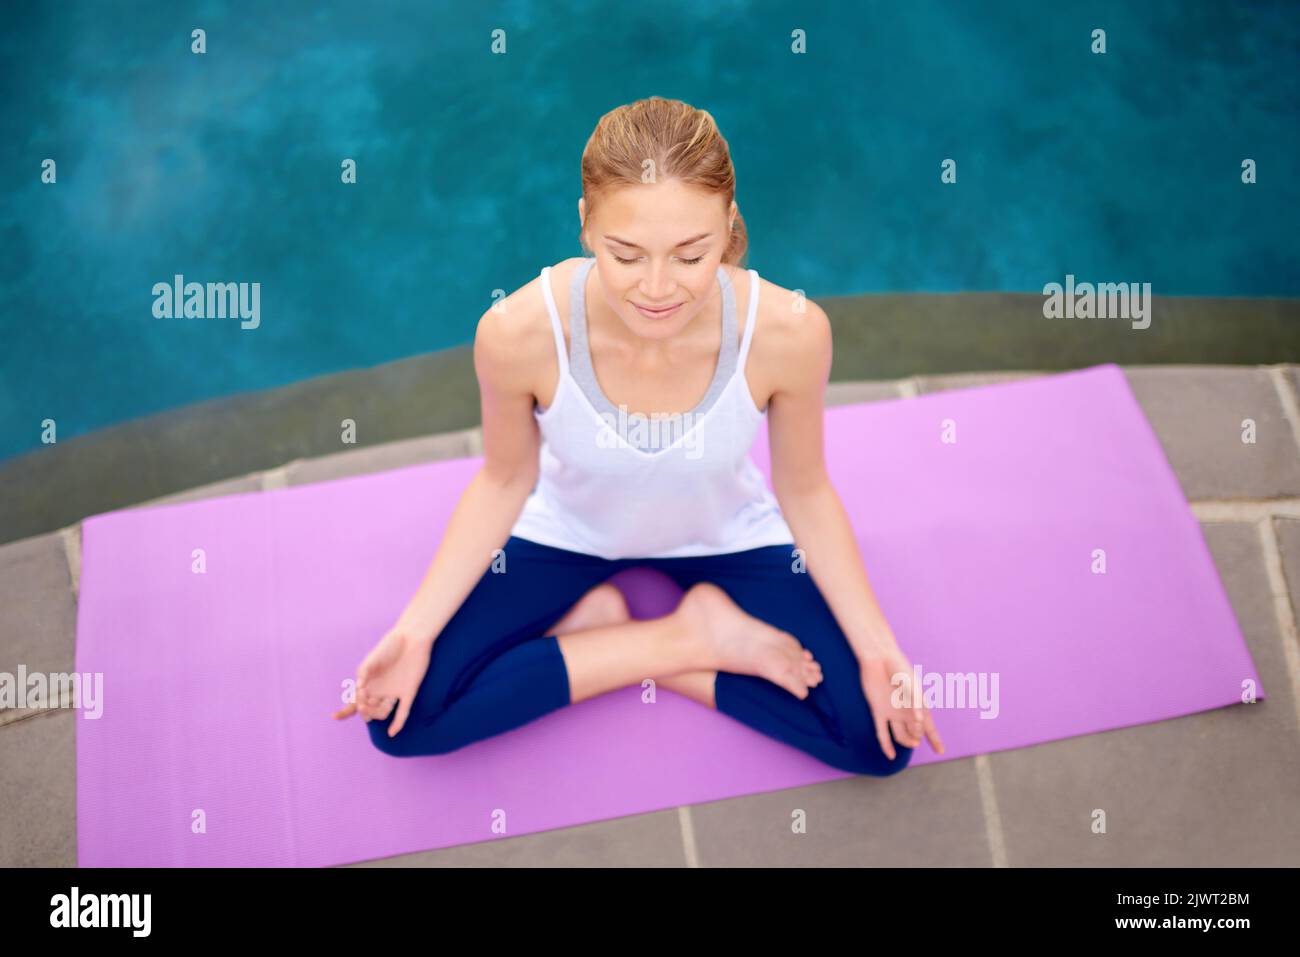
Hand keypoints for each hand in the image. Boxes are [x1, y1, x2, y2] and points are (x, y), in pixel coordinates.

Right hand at [331, 626, 432, 737]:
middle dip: (362, 708)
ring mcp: (394, 693)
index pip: (354, 702)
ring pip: (382, 713)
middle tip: (362, 698)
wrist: (411, 638)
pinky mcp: (409, 692)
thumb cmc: (389, 646)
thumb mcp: (372, 659)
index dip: (344, 711)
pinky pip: (403, 712)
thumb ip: (364, 674)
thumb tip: (359, 688)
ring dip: (374, 712)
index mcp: (368, 684)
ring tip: (368, 703)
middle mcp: (380, 692)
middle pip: (367, 710)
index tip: (334, 716)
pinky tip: (391, 733)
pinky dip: (397, 724)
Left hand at [857, 642, 943, 760]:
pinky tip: (890, 755)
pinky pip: (882, 732)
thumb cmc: (897, 667)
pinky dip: (886, 745)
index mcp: (918, 704)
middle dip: (919, 734)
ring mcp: (892, 712)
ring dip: (906, 741)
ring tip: (911, 741)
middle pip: (915, 732)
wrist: (878, 657)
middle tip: (917, 726)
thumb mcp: (910, 683)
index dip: (935, 739)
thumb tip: (920, 721)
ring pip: (900, 735)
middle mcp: (906, 711)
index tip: (941, 752)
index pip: (929, 726)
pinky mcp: (878, 711)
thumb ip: (916, 702)